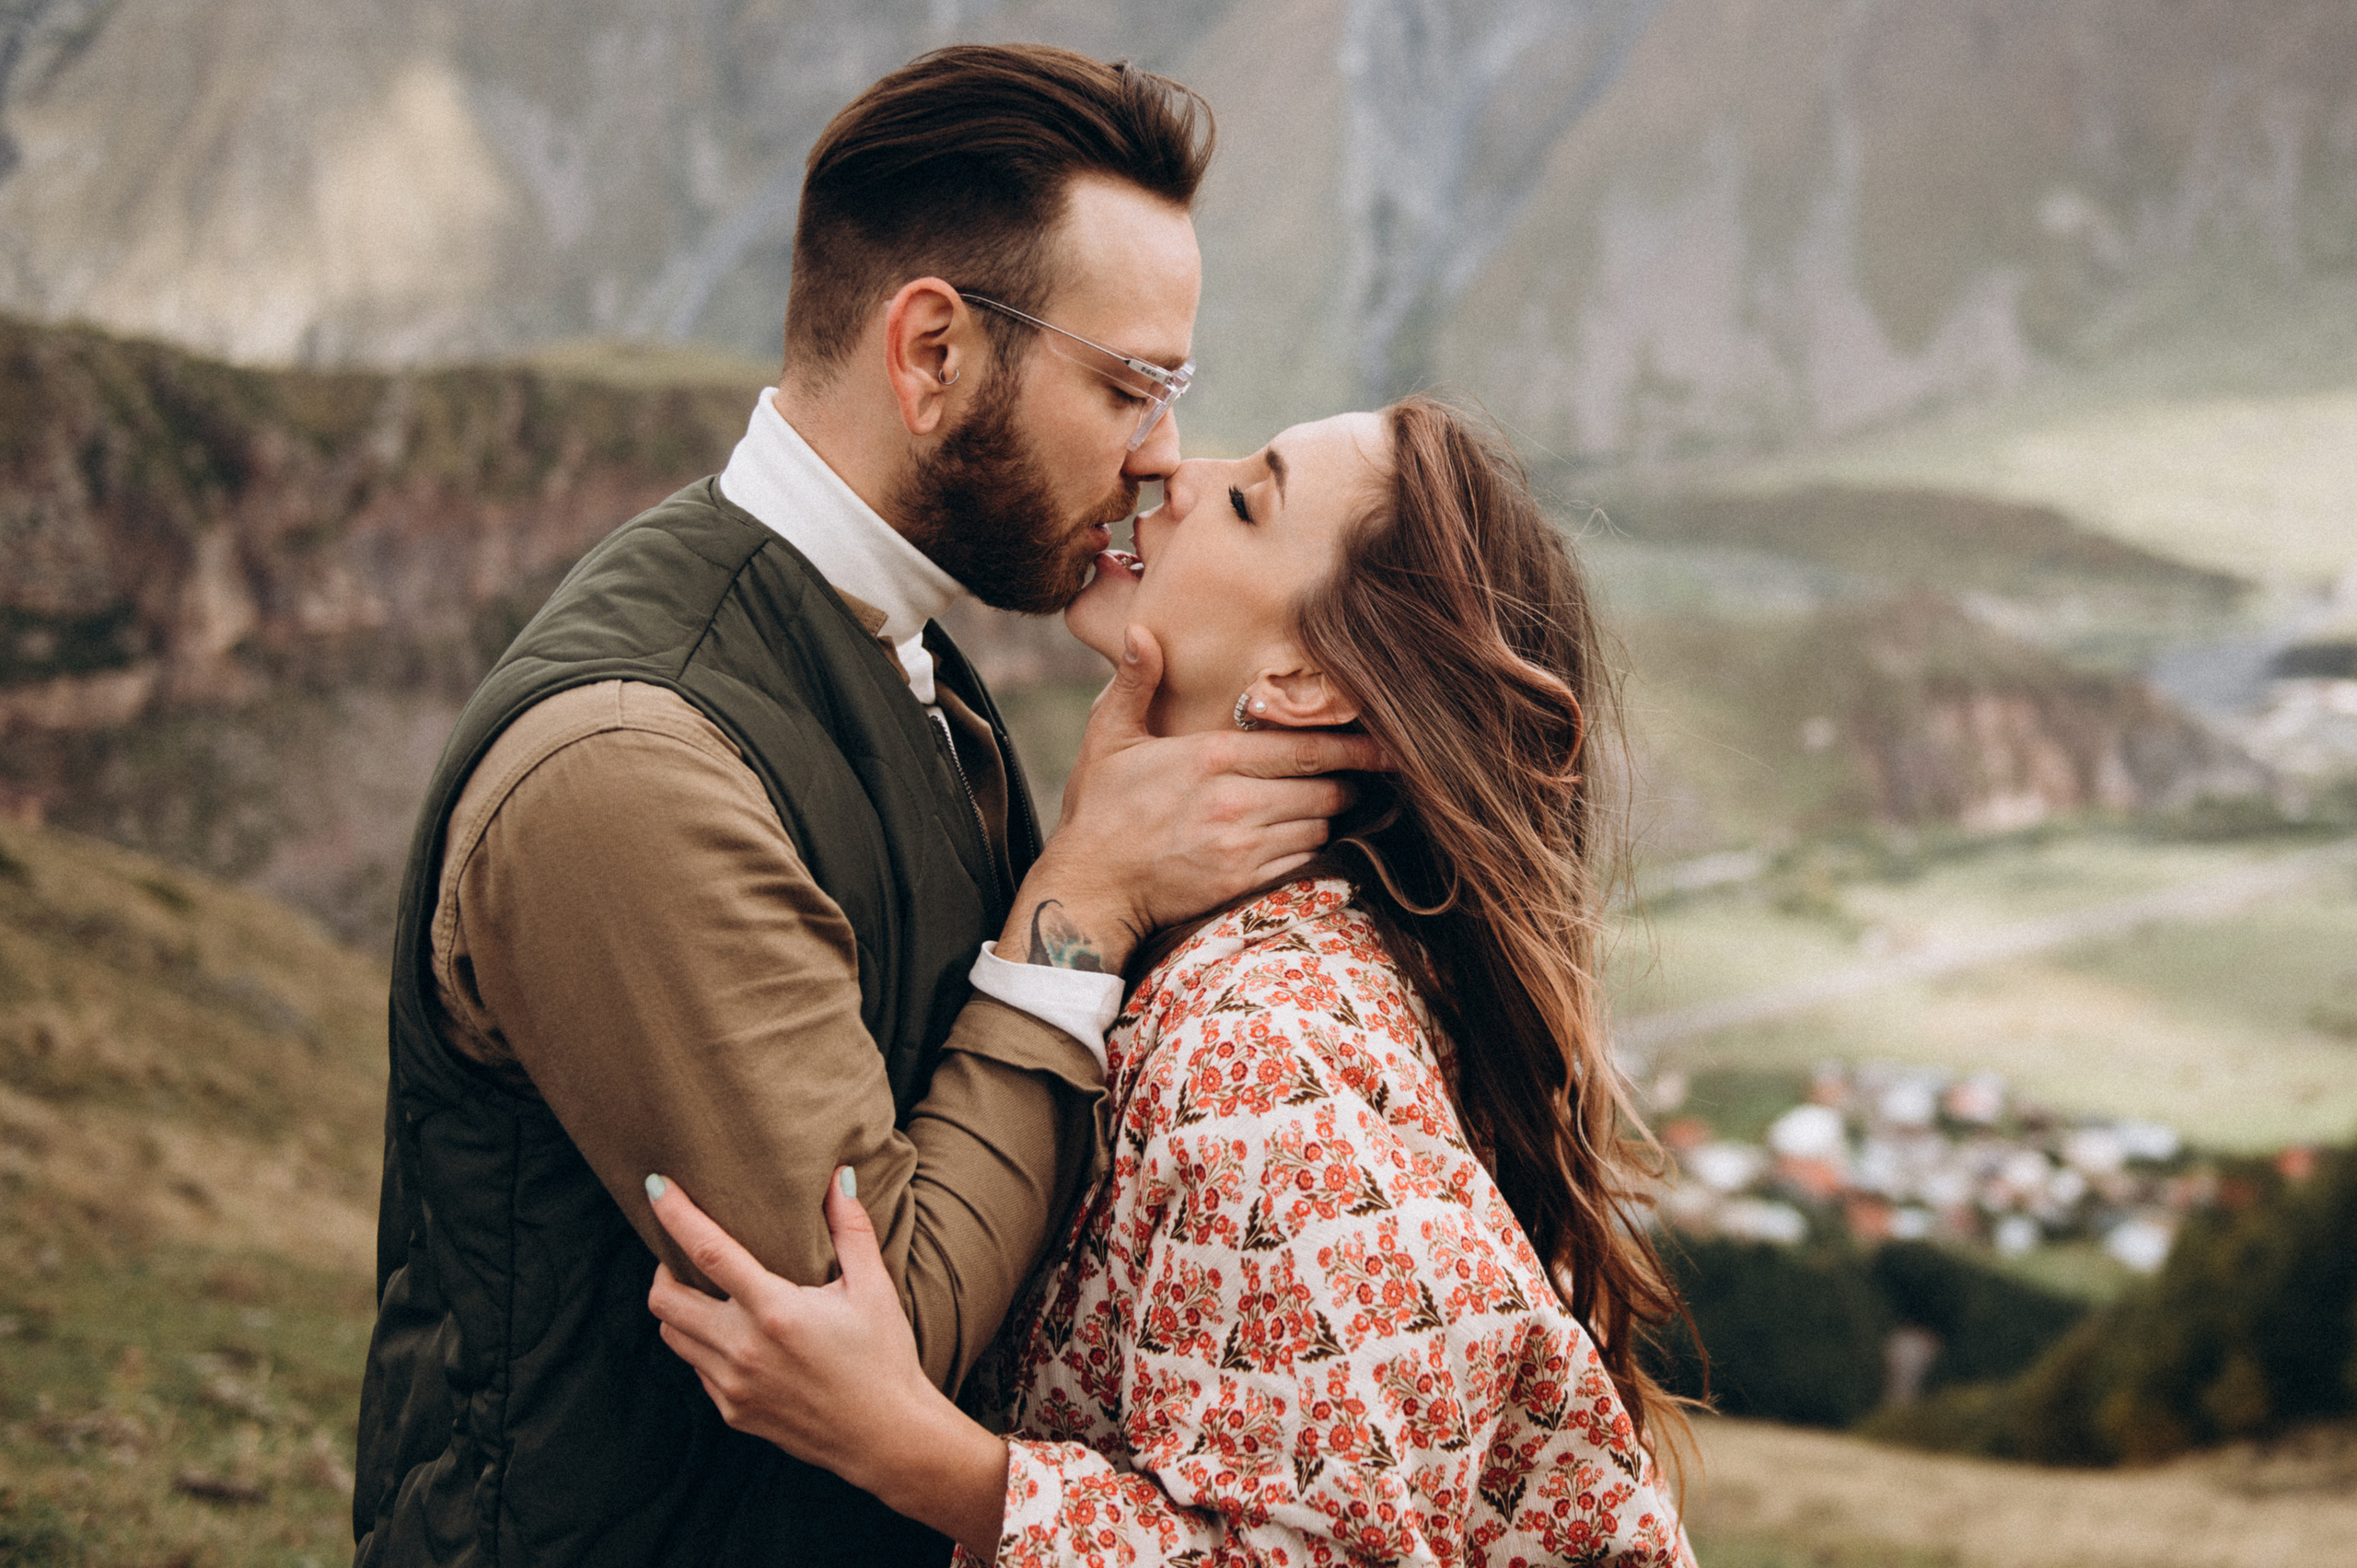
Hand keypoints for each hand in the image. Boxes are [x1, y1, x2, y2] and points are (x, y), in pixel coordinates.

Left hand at [645, 1171, 1007, 1554]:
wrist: (886, 1438)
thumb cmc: (884, 1358)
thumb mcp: (874, 1289)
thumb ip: (851, 1229)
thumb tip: (841, 1176)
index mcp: (775, 1311)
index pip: (708, 1252)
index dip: (676, 1215)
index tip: (656, 1185)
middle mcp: (744, 1350)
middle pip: (665, 1300)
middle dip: (662, 1267)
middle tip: (681, 1253)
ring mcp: (733, 1386)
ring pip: (672, 1335)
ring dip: (678, 1308)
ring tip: (704, 1291)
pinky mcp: (733, 1411)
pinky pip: (696, 1368)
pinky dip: (701, 1344)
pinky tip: (732, 1334)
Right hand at [1004, 626, 1389, 971]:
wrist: (1090, 888)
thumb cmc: (1099, 810)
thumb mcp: (1108, 738)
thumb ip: (1135, 684)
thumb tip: (1142, 631)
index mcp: (1210, 758)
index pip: (1301, 749)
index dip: (1350, 747)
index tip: (1384, 743)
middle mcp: (1233, 802)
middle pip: (1321, 789)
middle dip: (1345, 782)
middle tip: (1359, 776)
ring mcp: (1241, 846)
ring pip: (1317, 826)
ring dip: (1326, 816)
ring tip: (1323, 806)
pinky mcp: (1242, 882)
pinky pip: (1301, 861)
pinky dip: (1309, 848)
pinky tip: (1298, 838)